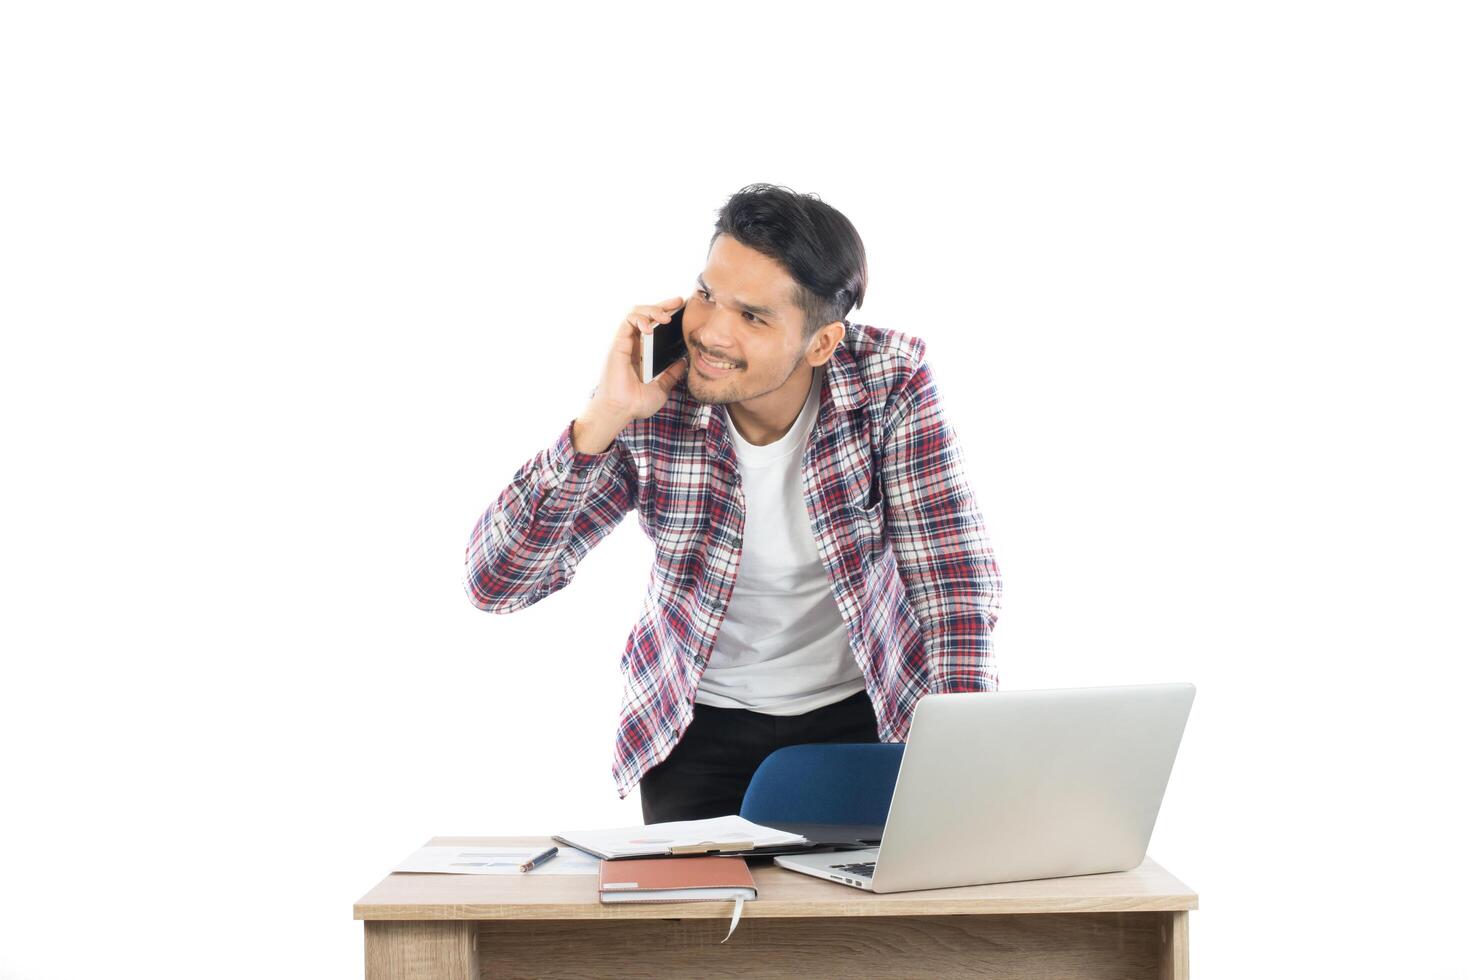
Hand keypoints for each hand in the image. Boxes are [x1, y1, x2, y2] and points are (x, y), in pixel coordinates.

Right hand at [572, 297, 688, 453]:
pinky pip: (628, 322)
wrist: (622, 410)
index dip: (667, 315)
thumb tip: (683, 362)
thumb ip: (671, 374)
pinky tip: (650, 326)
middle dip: (663, 305)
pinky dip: (640, 318)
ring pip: (636, 313)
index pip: (655, 326)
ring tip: (666, 316)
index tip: (682, 310)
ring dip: (652, 309)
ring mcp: (626, 343)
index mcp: (643, 353)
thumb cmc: (636, 403)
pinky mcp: (618, 343)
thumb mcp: (662, 388)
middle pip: (647, 315)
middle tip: (679, 301)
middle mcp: (634, 345)